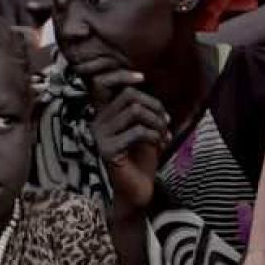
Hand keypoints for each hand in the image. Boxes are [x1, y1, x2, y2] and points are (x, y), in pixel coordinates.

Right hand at [84, 58, 170, 208]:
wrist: (138, 188)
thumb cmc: (143, 157)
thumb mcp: (144, 127)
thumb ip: (142, 108)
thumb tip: (147, 84)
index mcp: (105, 113)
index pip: (102, 84)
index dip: (121, 75)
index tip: (142, 77)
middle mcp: (98, 122)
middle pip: (129, 96)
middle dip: (155, 106)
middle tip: (166, 122)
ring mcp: (101, 136)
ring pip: (135, 111)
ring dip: (157, 122)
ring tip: (164, 134)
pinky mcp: (108, 150)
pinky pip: (137, 132)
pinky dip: (155, 135)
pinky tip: (160, 145)